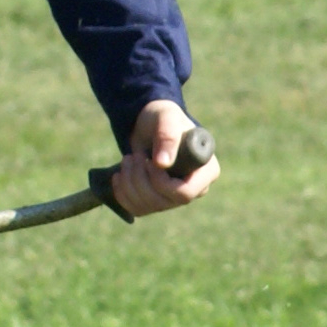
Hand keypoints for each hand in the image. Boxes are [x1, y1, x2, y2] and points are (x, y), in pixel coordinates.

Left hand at [109, 99, 219, 219]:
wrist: (149, 125)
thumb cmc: (164, 118)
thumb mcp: (166, 118)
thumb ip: (168, 136)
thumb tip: (164, 163)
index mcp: (207, 171)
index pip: (185, 193)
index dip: (162, 182)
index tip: (150, 161)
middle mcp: (195, 189)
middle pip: (163, 202)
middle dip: (140, 179)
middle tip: (134, 156)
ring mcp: (175, 198)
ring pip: (148, 206)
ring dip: (129, 183)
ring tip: (127, 160)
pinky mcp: (157, 201)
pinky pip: (137, 209)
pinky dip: (122, 193)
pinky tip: (120, 175)